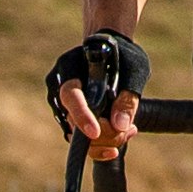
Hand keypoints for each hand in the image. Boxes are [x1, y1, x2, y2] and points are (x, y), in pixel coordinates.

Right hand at [46, 26, 148, 156]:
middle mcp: (58, 86)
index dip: (81, 116)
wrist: (111, 50)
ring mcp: (60, 102)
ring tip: (130, 131)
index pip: (71, 96)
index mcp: (70, 67)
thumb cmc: (123, 55)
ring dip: (106, 140)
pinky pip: (80, 137)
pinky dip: (101, 141)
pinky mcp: (68, 115)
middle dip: (104, 134)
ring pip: (76, 134)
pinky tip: (121, 133)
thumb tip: (120, 126)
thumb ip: (127, 98)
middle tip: (130, 130)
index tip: (95, 132)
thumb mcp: (134, 70)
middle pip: (73, 122)